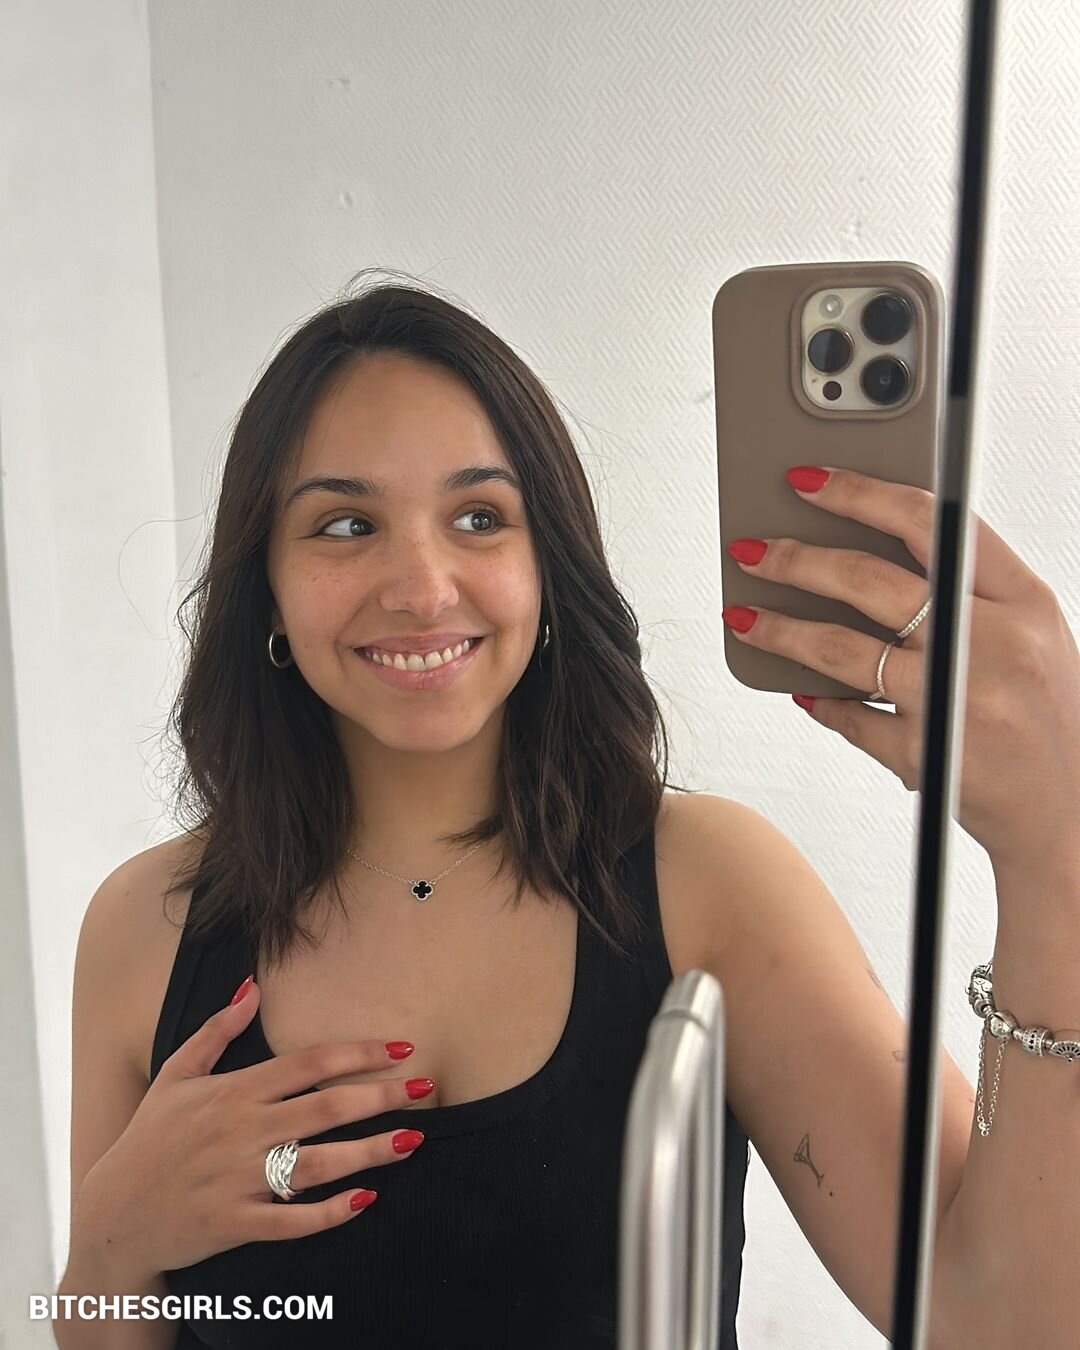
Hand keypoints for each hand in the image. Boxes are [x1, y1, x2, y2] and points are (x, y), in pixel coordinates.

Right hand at [73, 980, 430, 1280]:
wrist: (114, 1214)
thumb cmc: (150, 1138)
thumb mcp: (176, 1074)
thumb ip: (217, 1030)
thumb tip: (252, 987)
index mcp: (234, 1091)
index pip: (308, 1064)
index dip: (358, 1054)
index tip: (400, 1049)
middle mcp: (242, 1131)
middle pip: (325, 1108)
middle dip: (380, 1097)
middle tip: (425, 1088)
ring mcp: (240, 1180)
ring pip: (318, 1163)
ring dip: (370, 1152)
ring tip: (413, 1140)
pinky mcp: (237, 1223)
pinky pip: (292, 1220)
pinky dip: (330, 1212)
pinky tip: (366, 1198)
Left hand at [721, 464, 1079, 870]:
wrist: (1071, 811)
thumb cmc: (1047, 715)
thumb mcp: (1032, 634)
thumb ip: (969, 590)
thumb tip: (873, 548)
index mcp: (1023, 599)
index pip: (931, 522)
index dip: (861, 493)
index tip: (809, 480)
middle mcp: (992, 643)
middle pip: (870, 580)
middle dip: (797, 560)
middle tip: (752, 549)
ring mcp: (955, 700)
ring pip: (842, 650)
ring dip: (780, 630)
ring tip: (743, 617)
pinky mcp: (925, 754)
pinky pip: (851, 717)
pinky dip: (821, 703)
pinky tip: (801, 691)